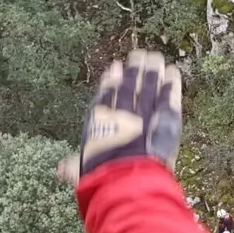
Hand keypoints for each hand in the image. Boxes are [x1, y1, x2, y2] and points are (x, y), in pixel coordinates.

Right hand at [78, 49, 182, 177]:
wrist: (126, 177)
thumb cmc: (101, 176)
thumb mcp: (83, 171)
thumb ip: (74, 166)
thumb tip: (60, 169)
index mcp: (100, 121)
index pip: (105, 96)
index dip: (109, 82)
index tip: (114, 67)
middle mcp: (122, 112)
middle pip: (129, 85)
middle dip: (134, 70)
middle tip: (139, 55)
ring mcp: (145, 112)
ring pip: (149, 86)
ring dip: (152, 71)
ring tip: (155, 58)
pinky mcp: (165, 118)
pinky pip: (168, 97)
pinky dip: (171, 84)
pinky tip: (173, 72)